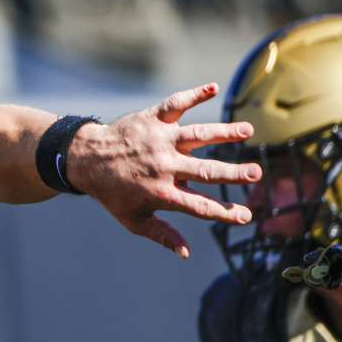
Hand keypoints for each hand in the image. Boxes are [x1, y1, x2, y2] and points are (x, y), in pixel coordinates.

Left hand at [67, 83, 260, 257]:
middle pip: (204, 170)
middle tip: (256, 173)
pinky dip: (194, 95)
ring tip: (247, 131)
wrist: (86, 160)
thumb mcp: (133, 219)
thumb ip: (161, 234)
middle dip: (232, 173)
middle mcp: (163, 166)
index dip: (223, 213)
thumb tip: (187, 253)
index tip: (246, 216)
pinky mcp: (153, 119)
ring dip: (223, 132)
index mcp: (161, 193)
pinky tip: (213, 88)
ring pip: (196, 135)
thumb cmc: (113, 193)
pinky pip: (176, 104)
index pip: (198, 206)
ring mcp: (159, 140)